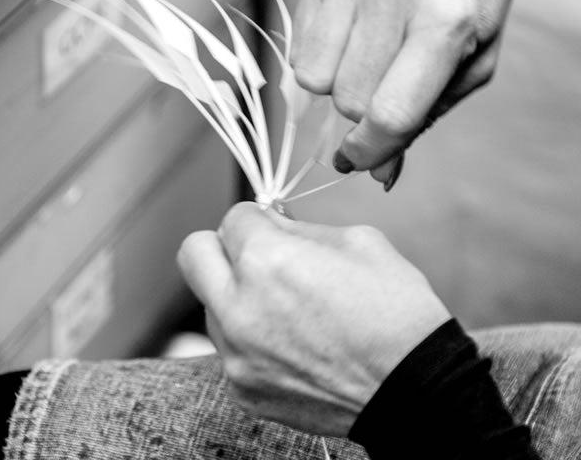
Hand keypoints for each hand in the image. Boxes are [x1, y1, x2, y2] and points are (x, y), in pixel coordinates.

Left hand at [177, 202, 450, 435]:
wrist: (417, 393)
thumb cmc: (395, 312)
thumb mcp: (356, 240)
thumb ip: (298, 227)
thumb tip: (269, 223)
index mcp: (267, 259)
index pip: (233, 217)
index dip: (259, 219)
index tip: (275, 228)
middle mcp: (239, 306)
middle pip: (193, 253)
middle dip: (222, 246)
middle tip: (256, 256)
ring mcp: (236, 353)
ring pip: (211, 303)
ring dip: (237, 295)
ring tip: (287, 308)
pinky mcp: (242, 388)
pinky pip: (230, 346)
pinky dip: (251, 338)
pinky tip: (293, 343)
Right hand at [291, 0, 520, 184]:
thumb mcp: (475, 61)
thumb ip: (424, 117)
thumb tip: (378, 172)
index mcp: (445, 21)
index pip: (390, 112)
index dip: (371, 150)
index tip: (361, 160)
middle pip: (347, 97)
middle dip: (358, 115)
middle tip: (375, 101)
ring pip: (313, 75)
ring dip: (333, 87)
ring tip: (361, 66)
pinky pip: (298, 44)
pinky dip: (317, 58)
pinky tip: (346, 40)